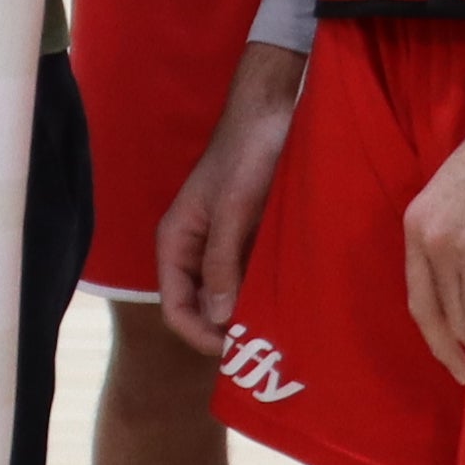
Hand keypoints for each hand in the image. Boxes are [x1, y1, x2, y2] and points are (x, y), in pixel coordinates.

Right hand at [149, 40, 307, 353]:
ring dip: (247, 317)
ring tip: (280, 334)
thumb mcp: (234, 209)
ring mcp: (223, 246)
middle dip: (225, 333)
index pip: (175, 307)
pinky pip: (250, 279)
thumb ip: (222, 262)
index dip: (199, 336)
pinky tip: (289, 305)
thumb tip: (218, 318)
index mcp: (176, 242)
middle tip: (263, 353)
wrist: (275, 111)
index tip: (234, 353)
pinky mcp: (249, 240)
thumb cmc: (248, 154)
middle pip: (200, 309)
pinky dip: (264, 295)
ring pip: (227, 298)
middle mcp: (195, 250)